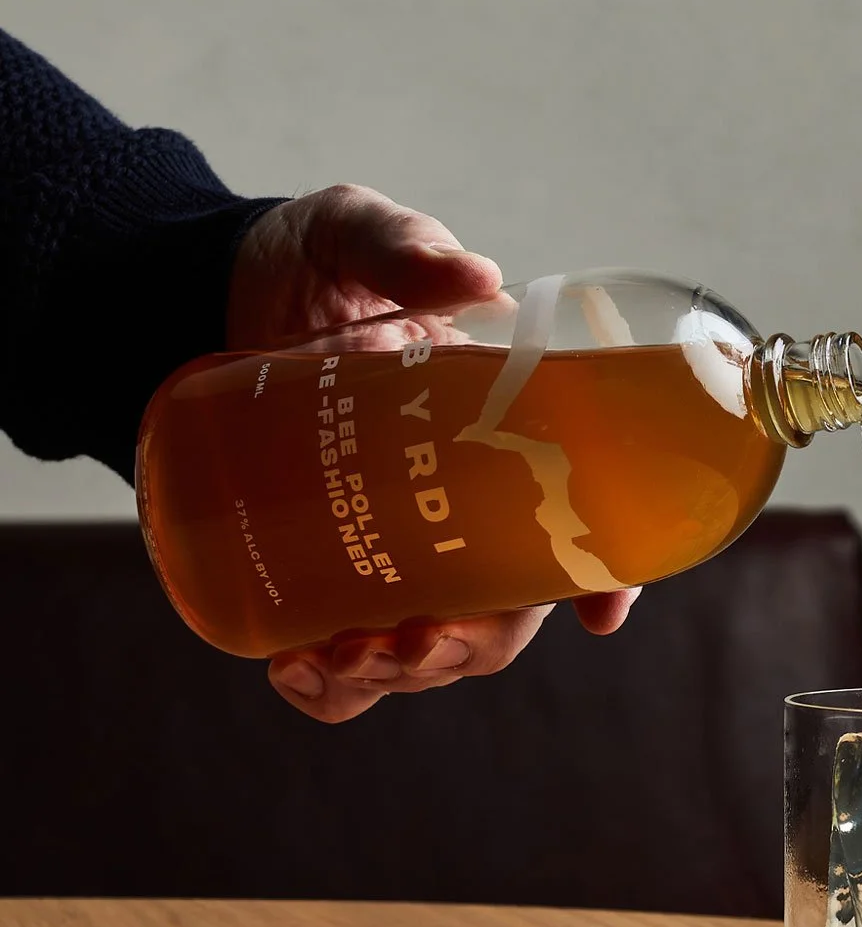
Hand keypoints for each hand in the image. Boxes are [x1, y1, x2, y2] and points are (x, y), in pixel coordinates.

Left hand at [229, 184, 638, 722]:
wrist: (190, 298)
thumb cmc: (301, 266)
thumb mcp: (353, 235)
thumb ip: (405, 248)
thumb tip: (474, 276)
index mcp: (504, 430)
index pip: (580, 519)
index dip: (606, 577)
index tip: (599, 615)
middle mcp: (462, 501)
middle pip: (506, 612)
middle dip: (470, 644)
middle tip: (412, 640)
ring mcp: (393, 544)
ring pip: (432, 650)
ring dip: (399, 675)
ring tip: (337, 660)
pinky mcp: (322, 570)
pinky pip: (347, 663)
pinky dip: (333, 691)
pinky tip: (295, 671)